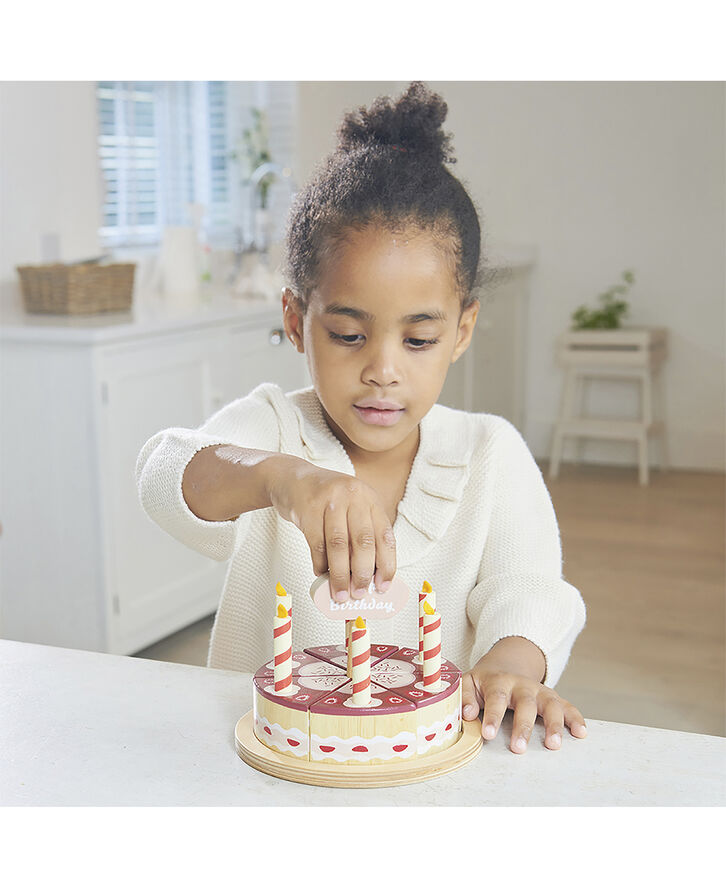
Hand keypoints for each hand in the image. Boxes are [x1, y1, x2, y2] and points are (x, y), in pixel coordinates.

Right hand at [266, 458, 396, 601]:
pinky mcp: (308, 507)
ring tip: (340, 593)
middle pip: (363, 541)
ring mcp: (330, 499)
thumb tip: (369, 576)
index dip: (386, 564)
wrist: (292, 478)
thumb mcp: (351, 508)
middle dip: (362, 573)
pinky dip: (319, 563)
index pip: (385, 536)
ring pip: (339, 545)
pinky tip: (320, 573)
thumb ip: (361, 536)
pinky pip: (316, 543)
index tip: (382, 587)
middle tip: (359, 594)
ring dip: (340, 574)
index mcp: (370, 499)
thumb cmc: (326, 501)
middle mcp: (354, 496)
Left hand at [462, 638, 586, 752]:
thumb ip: (464, 697)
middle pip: (525, 703)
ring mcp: (539, 691)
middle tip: (518, 748)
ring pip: (550, 704)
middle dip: (523, 726)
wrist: (505, 666)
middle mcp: (522, 685)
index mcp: (498, 681)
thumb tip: (468, 714)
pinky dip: (576, 718)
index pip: (496, 698)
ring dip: (554, 724)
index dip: (493, 716)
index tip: (488, 734)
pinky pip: (567, 706)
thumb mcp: (468, 683)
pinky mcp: (553, 698)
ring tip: (554, 745)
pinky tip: (581, 733)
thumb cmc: (484, 682)